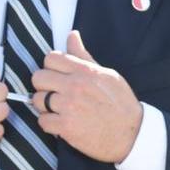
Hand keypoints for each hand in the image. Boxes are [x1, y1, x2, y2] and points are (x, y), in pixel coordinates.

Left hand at [31, 30, 142, 163]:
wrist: (132, 133)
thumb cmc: (121, 104)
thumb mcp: (107, 74)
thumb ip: (84, 56)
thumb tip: (72, 35)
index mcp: (86, 71)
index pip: (51, 58)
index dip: (51, 67)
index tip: (58, 76)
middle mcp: (75, 86)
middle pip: (38, 77)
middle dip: (44, 85)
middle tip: (55, 93)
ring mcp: (69, 107)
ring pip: (37, 100)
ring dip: (45, 106)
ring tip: (59, 109)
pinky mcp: (65, 127)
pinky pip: (42, 121)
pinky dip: (49, 123)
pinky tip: (61, 123)